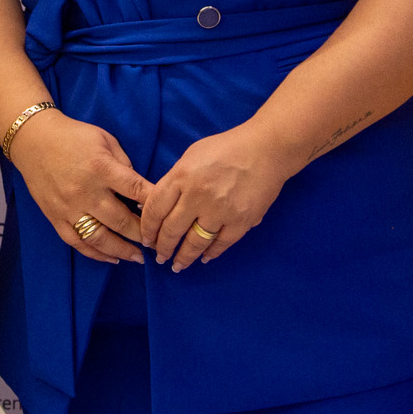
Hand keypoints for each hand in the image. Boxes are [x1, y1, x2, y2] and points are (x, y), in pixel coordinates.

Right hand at [7, 110, 150, 263]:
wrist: (34, 140)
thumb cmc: (73, 136)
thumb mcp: (105, 139)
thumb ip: (124, 162)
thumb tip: (139, 188)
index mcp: (101, 168)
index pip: (135, 190)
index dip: (154, 204)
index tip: (167, 214)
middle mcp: (86, 192)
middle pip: (121, 220)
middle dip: (143, 234)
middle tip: (158, 241)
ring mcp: (69, 208)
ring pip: (99, 238)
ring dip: (122, 250)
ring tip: (138, 258)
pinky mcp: (55, 217)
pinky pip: (77, 242)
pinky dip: (95, 254)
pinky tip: (111, 258)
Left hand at [139, 122, 292, 271]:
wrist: (266, 149)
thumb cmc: (226, 148)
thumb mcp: (191, 155)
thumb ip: (175, 180)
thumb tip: (159, 205)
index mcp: (182, 176)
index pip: (155, 209)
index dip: (148, 228)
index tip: (146, 239)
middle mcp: (197, 196)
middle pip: (171, 230)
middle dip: (162, 248)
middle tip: (159, 257)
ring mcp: (220, 211)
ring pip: (194, 243)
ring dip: (183, 257)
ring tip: (177, 265)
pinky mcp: (240, 221)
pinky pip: (220, 244)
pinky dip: (211, 253)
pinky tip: (204, 258)